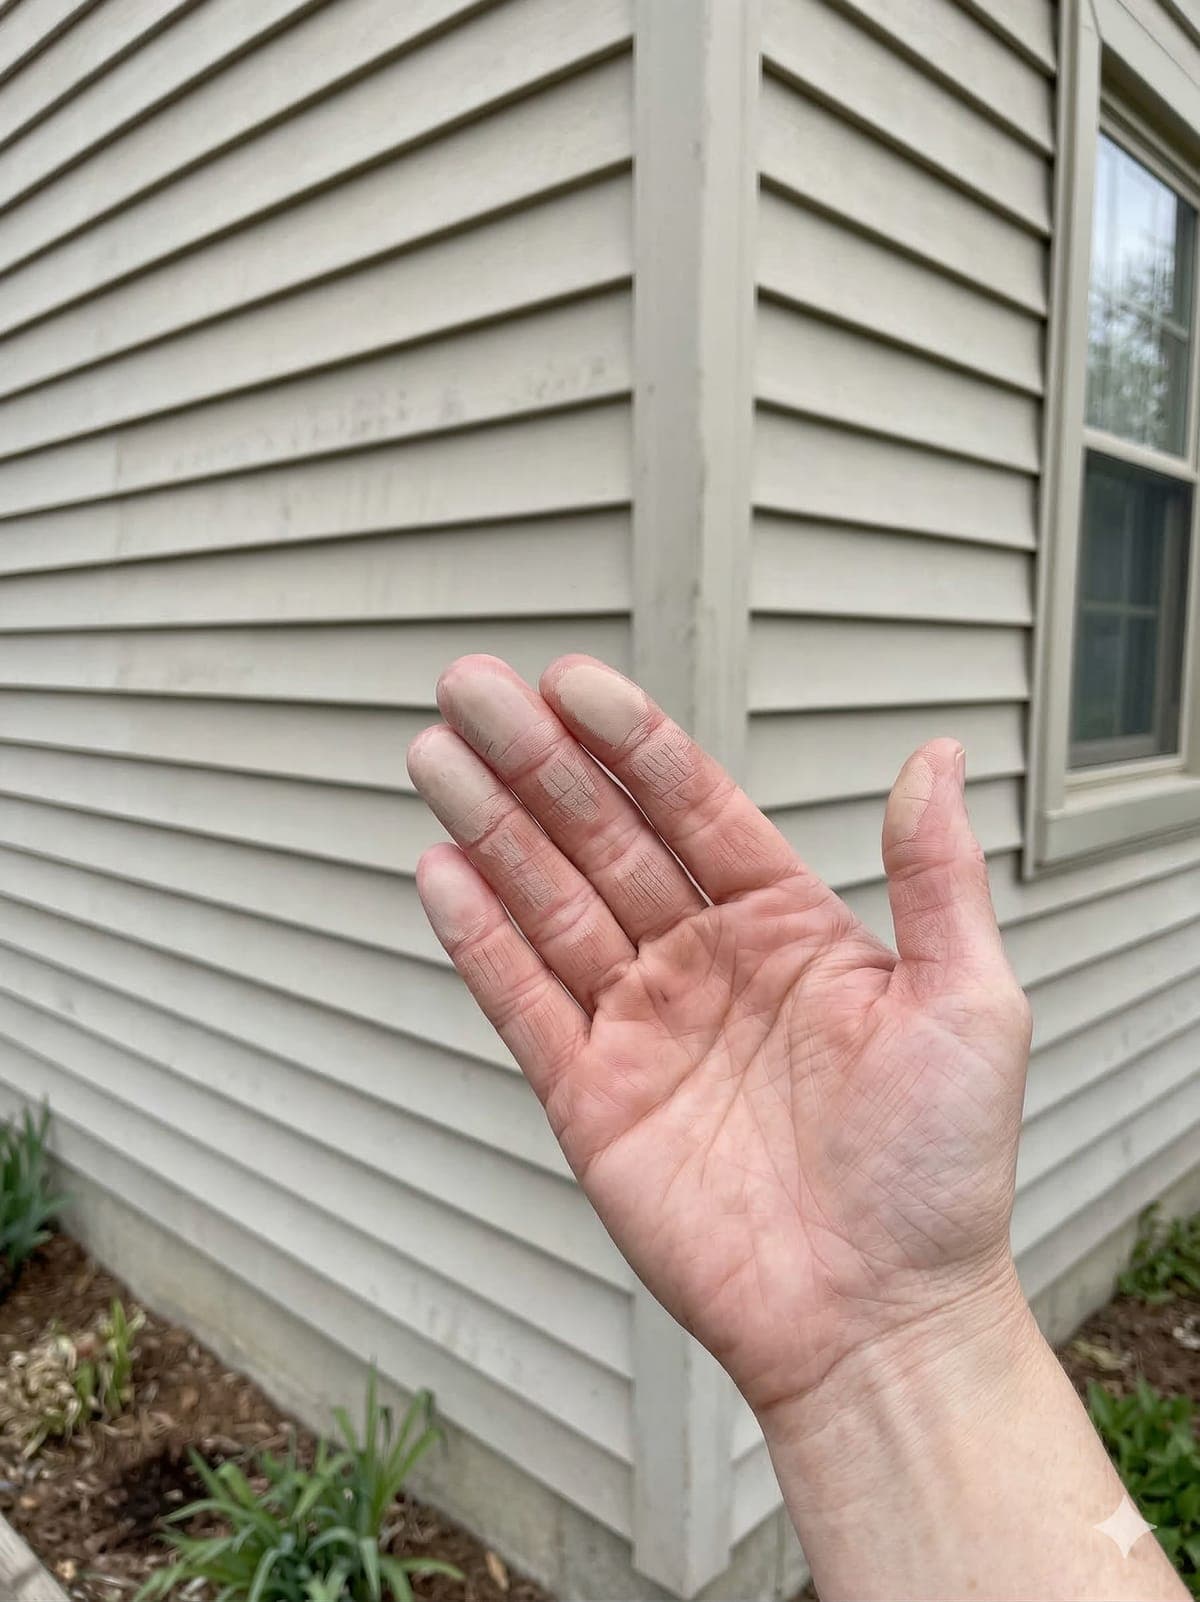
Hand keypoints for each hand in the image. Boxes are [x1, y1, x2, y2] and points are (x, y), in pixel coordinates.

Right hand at [407, 654, 1031, 1419]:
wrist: (880, 1321)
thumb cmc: (941, 1172)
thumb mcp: (970, 1005)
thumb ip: (935, 876)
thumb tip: (937, 755)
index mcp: (787, 927)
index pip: (693, 808)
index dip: (632, 742)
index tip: (574, 682)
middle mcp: (704, 963)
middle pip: (603, 839)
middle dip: (537, 763)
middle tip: (473, 690)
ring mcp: (642, 1028)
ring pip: (551, 906)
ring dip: (491, 829)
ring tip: (436, 755)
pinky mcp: (591, 1100)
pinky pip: (524, 1005)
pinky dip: (480, 941)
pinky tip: (441, 870)